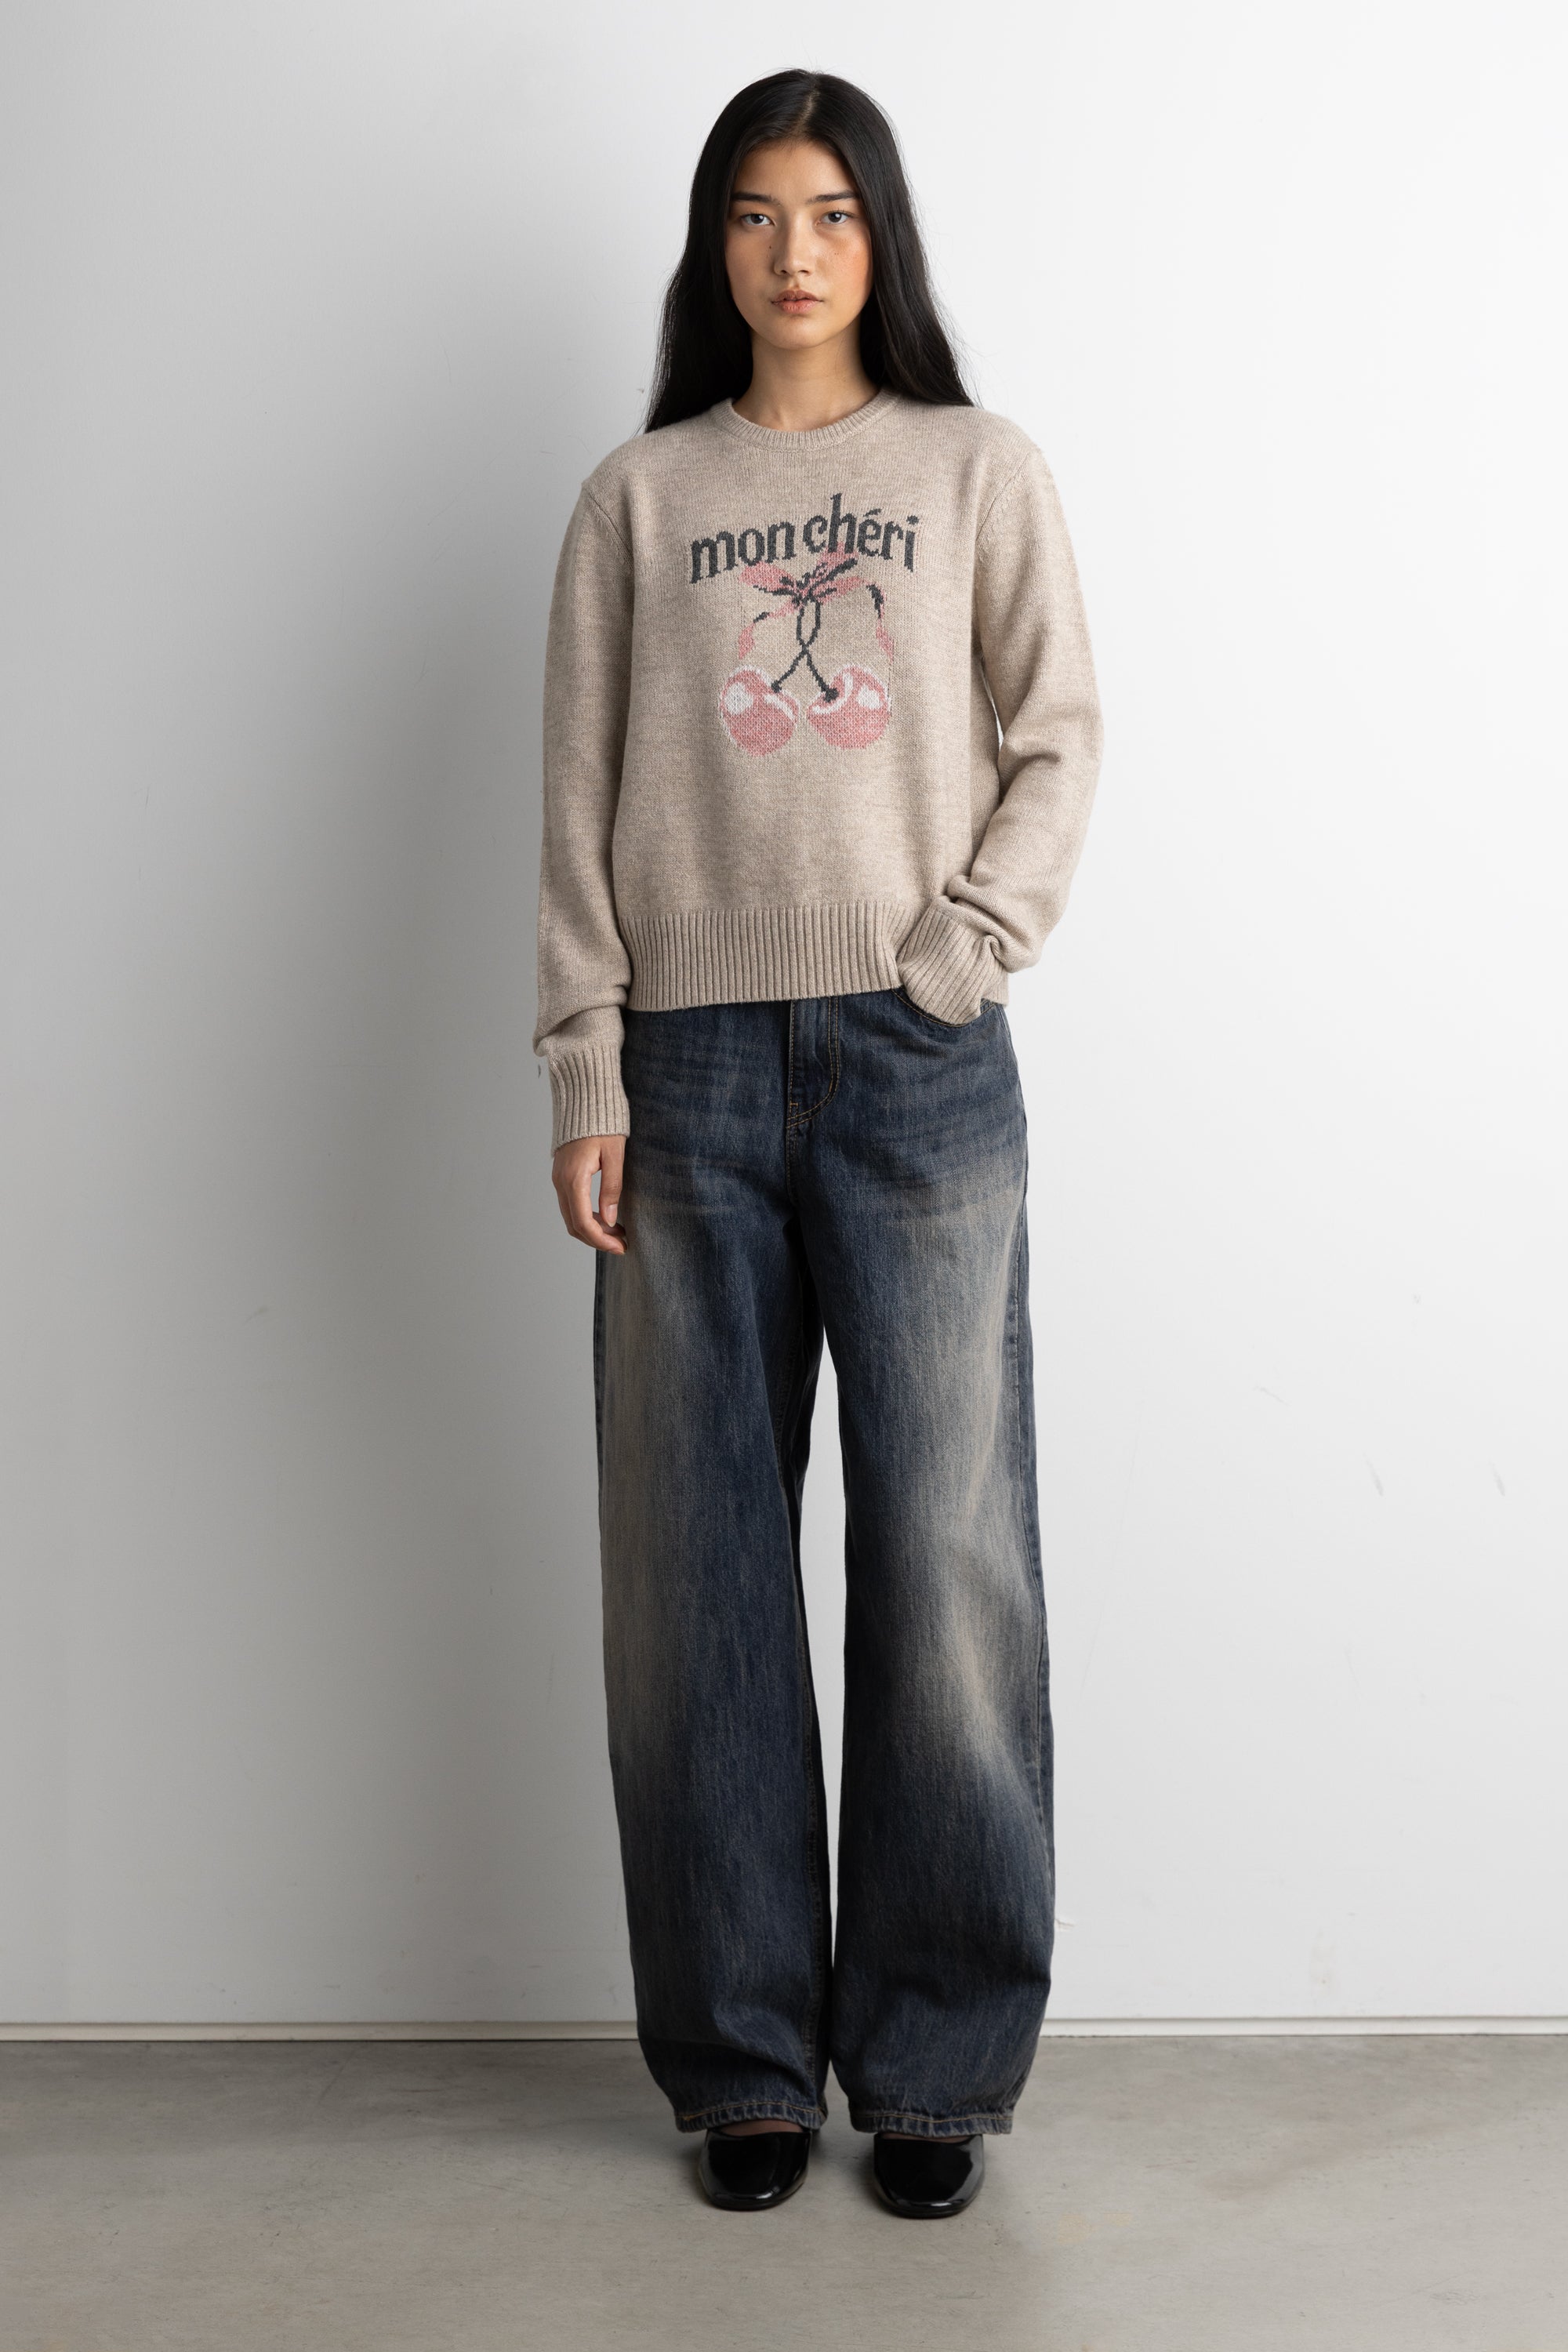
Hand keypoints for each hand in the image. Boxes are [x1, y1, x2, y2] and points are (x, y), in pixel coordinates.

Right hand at [551, 1134, 627, 1253]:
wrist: (584, 1099)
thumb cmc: (603, 1123)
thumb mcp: (615, 1155)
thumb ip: (611, 1188)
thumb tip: (612, 1220)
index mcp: (574, 1179)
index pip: (583, 1222)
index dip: (601, 1240)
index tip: (621, 1248)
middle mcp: (561, 1182)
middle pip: (574, 1225)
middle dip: (598, 1240)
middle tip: (622, 1244)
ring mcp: (558, 1179)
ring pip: (571, 1217)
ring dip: (593, 1230)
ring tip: (618, 1233)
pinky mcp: (562, 1176)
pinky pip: (571, 1205)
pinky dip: (587, 1217)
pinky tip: (607, 1217)